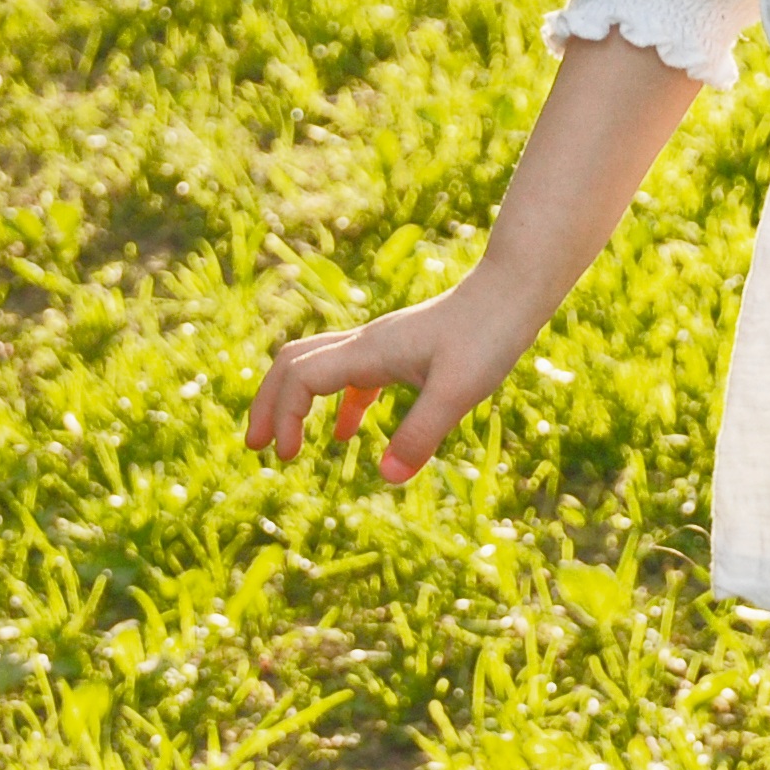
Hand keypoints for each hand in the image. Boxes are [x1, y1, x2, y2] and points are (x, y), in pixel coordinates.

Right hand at [243, 278, 539, 483]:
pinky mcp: (402, 350)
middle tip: (256, 448)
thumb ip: (421, 433)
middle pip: (292, 364)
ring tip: (287, 447)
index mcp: (368, 351)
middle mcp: (366, 343)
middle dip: (268, 404)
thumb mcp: (458, 391)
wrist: (513, 290)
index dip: (284, 417)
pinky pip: (352, 375)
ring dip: (296, 403)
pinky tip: (349, 436)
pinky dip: (338, 405)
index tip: (286, 457)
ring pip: (317, 366)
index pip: (299, 378)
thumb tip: (388, 479)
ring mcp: (382, 344)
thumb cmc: (488, 335)